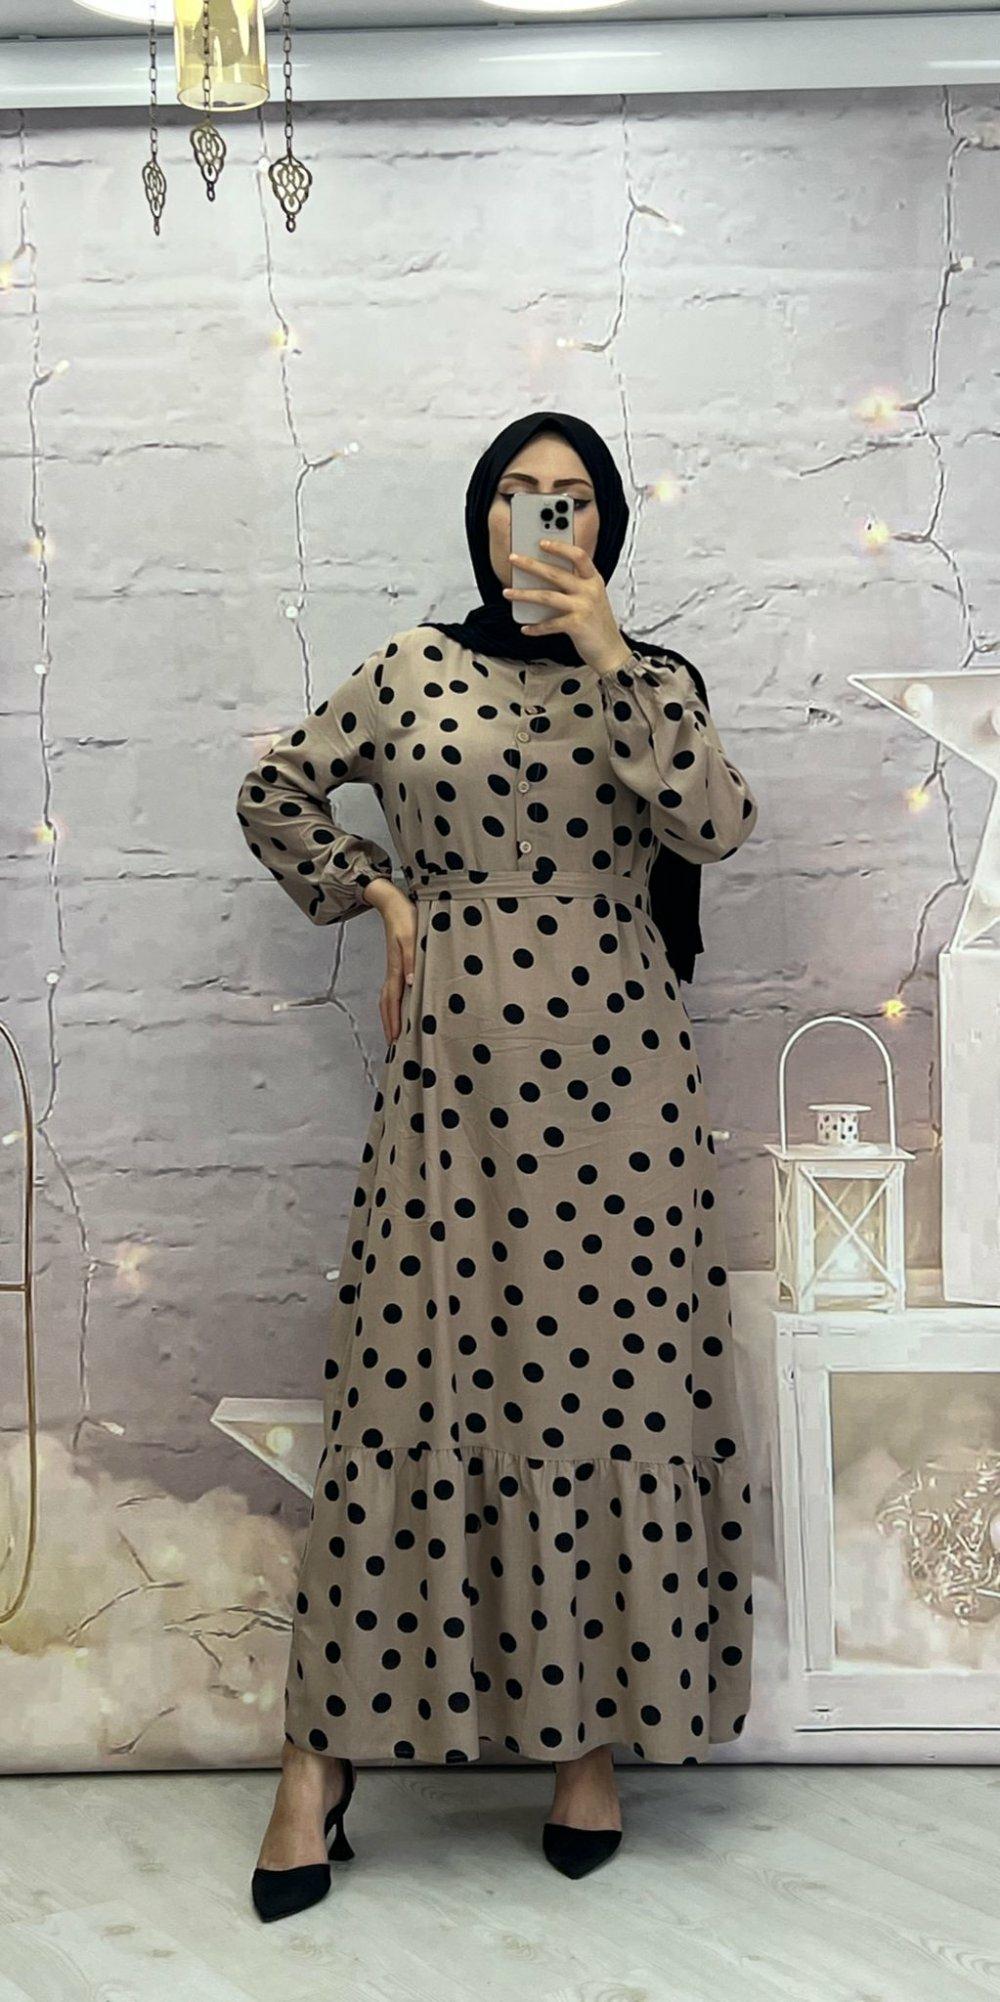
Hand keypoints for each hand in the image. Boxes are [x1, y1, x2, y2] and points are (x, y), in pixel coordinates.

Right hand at [362, 879, 416, 1042]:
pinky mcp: (398, 962)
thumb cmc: (405, 917)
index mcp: (396, 968)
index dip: (393, 1021)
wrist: (393, 902)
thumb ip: (411, 960)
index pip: (393, 1001)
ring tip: (395, 1029)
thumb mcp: (411, 937)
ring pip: (388, 997)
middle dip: (389, 1023)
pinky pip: (393, 988)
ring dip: (390, 1015)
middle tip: (392, 1043)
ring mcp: (394, 967)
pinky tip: (403, 1005)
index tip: (394, 1039)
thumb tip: (411, 984)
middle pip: (386, 1004)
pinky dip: (395, 1002)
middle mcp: (393, 971)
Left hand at [503, 540, 631, 676]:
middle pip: (555, 573)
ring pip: (547, 596)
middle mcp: (590, 591)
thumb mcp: (592, 599)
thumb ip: (575, 586)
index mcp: (594, 580)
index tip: (542, 542)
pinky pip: (549, 624)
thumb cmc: (597, 625)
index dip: (560, 547)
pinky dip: (535, 627)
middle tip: (513, 559)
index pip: (578, 556)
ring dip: (524, 594)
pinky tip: (525, 628)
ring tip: (507, 592)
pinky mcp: (576, 625)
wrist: (611, 651)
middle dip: (531, 564)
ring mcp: (583, 607)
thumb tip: (541, 579)